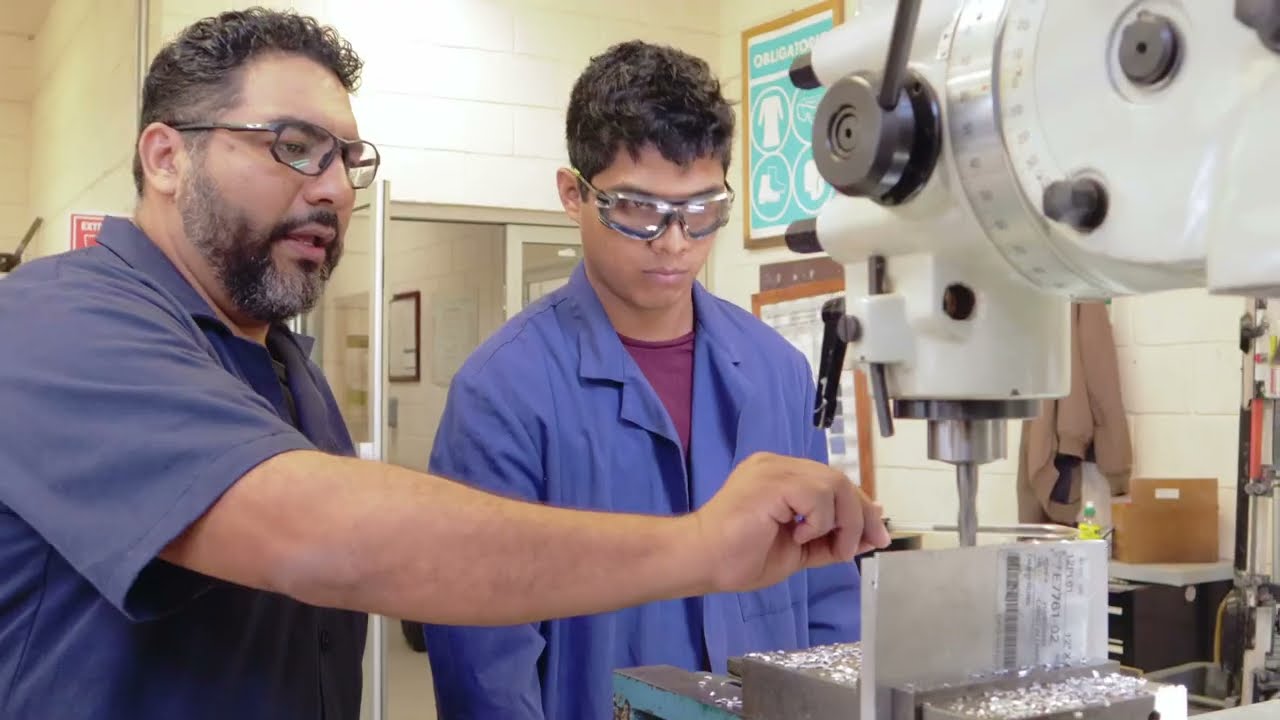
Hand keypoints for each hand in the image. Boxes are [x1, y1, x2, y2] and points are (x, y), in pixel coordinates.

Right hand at [691, 452, 889, 593]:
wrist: (701, 560)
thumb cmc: (739, 559)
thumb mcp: (798, 552)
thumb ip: (830, 539)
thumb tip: (869, 534)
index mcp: (780, 476)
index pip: (832, 482)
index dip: (859, 507)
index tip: (876, 536)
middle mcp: (778, 465)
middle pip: (839, 479)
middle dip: (861, 515)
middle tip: (866, 545)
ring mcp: (773, 469)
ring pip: (834, 484)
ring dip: (843, 522)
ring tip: (829, 548)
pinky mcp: (771, 480)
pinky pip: (817, 495)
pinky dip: (821, 521)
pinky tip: (800, 537)